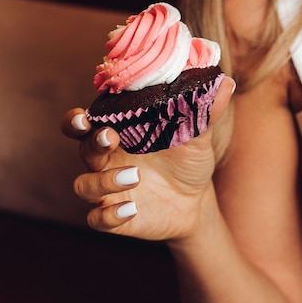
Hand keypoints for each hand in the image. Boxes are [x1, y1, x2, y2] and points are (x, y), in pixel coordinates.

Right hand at [61, 77, 235, 240]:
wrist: (197, 201)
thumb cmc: (187, 161)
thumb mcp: (198, 138)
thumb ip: (205, 112)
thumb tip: (225, 83)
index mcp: (118, 134)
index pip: (84, 123)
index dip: (76, 119)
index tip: (85, 114)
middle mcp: (107, 160)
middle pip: (83, 149)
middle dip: (91, 142)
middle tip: (110, 137)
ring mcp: (109, 190)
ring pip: (84, 186)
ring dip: (103, 181)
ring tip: (134, 176)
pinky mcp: (116, 216)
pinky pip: (98, 219)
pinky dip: (109, 215)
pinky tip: (131, 210)